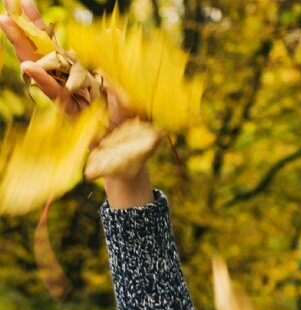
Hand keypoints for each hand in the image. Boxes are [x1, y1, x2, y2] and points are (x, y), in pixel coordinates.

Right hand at [0, 0, 151, 206]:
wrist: (135, 149)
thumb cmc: (133, 119)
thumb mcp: (128, 85)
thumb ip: (115, 60)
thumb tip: (113, 31)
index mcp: (81, 72)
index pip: (57, 44)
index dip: (41, 24)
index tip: (25, 2)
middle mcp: (70, 82)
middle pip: (43, 51)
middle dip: (26, 28)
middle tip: (6, 4)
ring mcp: (67, 96)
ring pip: (40, 69)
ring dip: (23, 46)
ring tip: (5, 23)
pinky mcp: (69, 113)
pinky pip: (53, 94)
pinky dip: (42, 80)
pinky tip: (28, 66)